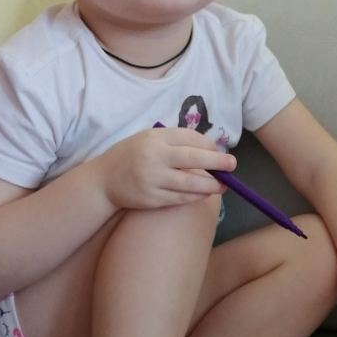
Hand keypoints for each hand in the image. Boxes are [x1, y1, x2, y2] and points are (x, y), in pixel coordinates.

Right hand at [95, 127, 235, 210]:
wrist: (103, 181)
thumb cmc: (131, 156)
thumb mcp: (149, 139)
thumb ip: (174, 141)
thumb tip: (210, 150)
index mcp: (155, 138)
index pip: (190, 138)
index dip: (208, 146)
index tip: (219, 152)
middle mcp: (154, 156)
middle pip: (194, 159)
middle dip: (217, 163)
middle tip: (232, 165)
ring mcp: (153, 179)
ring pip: (190, 183)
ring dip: (210, 185)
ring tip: (222, 186)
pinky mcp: (152, 198)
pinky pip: (180, 198)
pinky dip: (195, 196)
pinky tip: (204, 194)